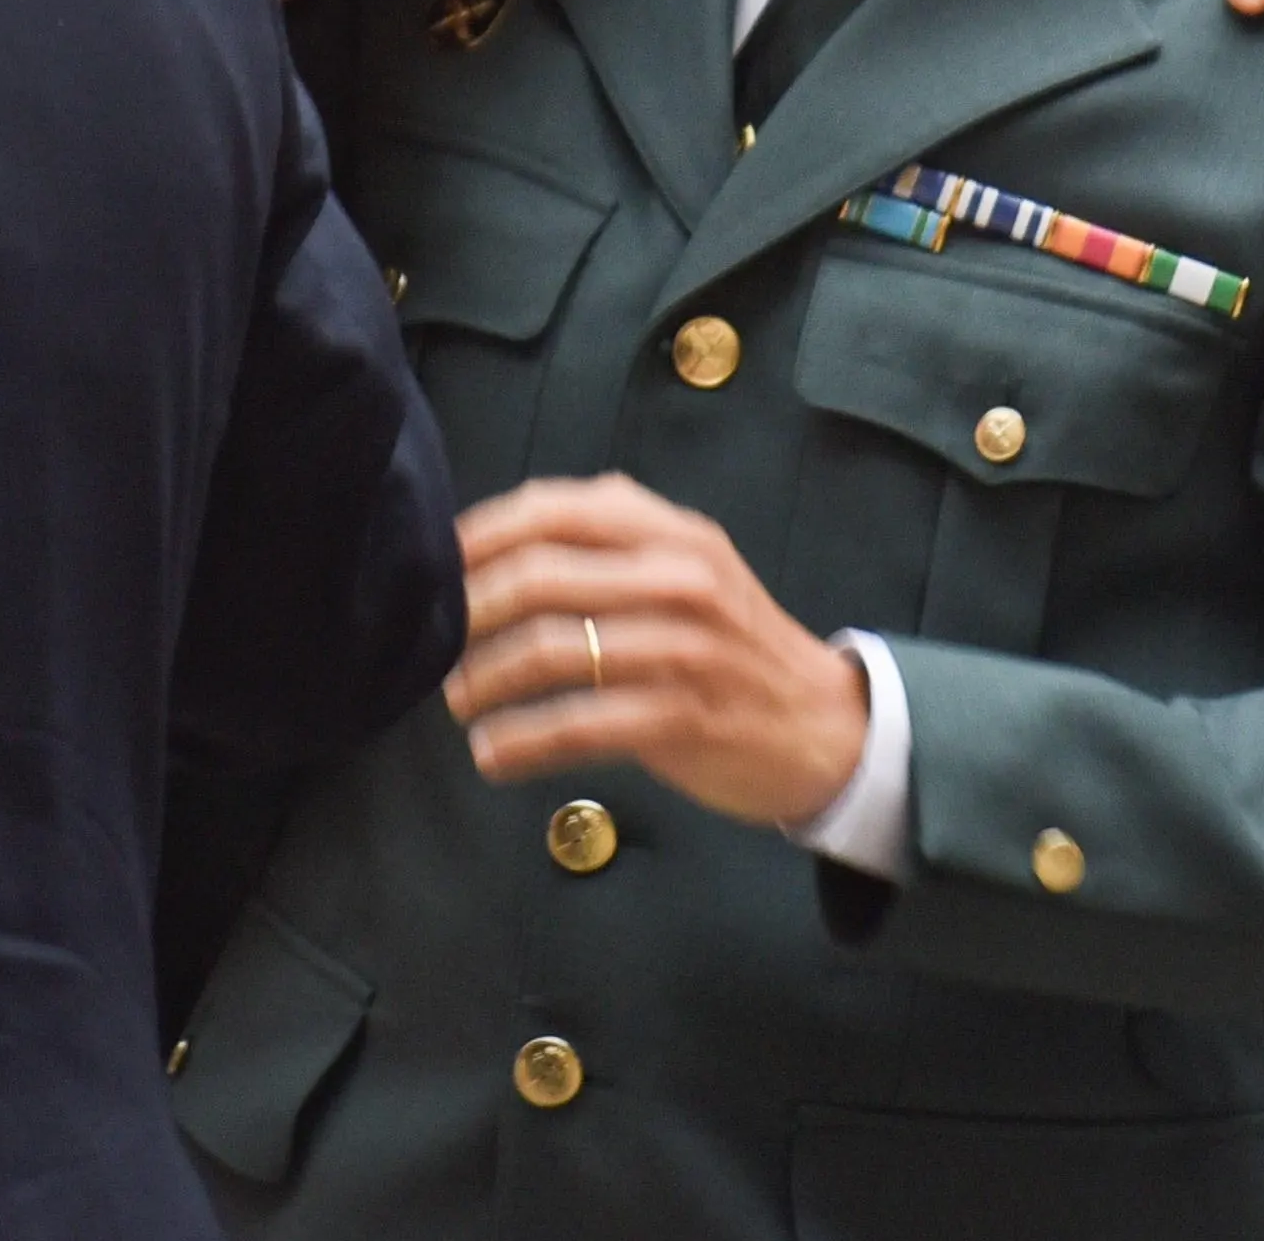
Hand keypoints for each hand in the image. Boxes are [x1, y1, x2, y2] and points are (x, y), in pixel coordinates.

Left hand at [449, 474, 871, 826]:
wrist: (826, 726)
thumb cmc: (733, 645)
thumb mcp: (690, 567)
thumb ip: (612, 543)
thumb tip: (496, 543)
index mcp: (673, 532)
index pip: (555, 509)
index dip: (481, 536)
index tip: (438, 570)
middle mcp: (679, 578)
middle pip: (539, 576)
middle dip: (468, 613)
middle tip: (437, 646)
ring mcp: (683, 648)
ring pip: (551, 650)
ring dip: (484, 680)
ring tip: (458, 701)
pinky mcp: (682, 718)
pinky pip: (578, 725)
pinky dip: (520, 742)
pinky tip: (492, 754)